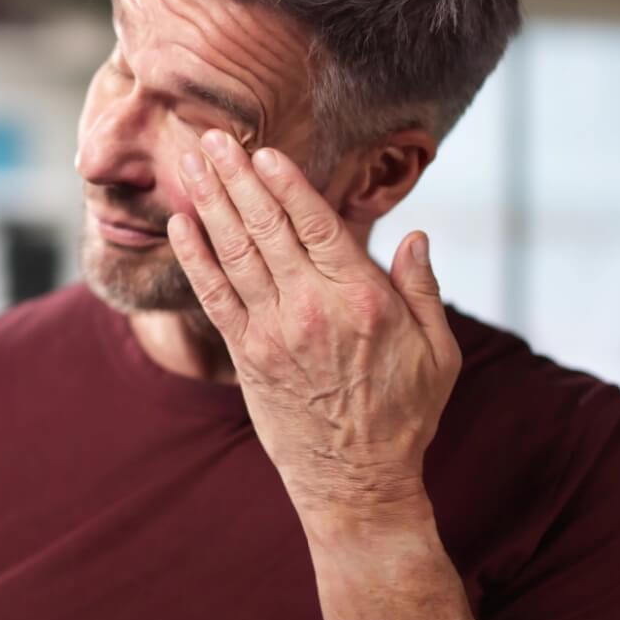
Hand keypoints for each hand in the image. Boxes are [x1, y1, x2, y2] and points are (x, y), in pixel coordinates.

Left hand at [169, 130, 460, 538]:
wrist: (355, 481)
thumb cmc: (404, 414)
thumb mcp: (439, 351)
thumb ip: (424, 289)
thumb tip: (416, 235)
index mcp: (362, 298)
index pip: (317, 224)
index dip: (286, 183)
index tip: (264, 150)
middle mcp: (312, 307)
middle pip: (266, 227)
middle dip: (236, 178)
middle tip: (211, 138)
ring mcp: (273, 331)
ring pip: (234, 253)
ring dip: (209, 203)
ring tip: (190, 164)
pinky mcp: (246, 355)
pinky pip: (214, 295)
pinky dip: (194, 258)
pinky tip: (179, 226)